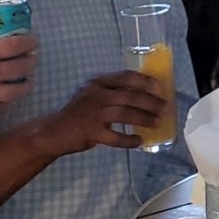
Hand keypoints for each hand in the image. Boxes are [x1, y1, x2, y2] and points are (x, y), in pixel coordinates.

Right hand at [0, 28, 38, 125]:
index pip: (17, 45)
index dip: (30, 42)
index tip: (33, 42)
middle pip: (23, 68)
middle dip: (31, 61)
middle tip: (32, 59)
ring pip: (18, 91)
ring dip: (26, 83)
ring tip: (27, 79)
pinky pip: (2, 106)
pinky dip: (8, 99)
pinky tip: (8, 94)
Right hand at [34, 70, 168, 158]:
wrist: (54, 131)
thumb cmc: (78, 112)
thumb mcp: (92, 94)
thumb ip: (111, 91)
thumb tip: (142, 93)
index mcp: (98, 84)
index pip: (125, 77)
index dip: (144, 81)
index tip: (159, 86)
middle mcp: (96, 96)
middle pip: (129, 96)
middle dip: (150, 102)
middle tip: (164, 107)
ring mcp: (94, 114)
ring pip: (125, 114)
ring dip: (144, 118)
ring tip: (157, 122)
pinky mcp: (92, 133)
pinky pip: (115, 137)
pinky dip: (129, 139)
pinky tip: (139, 141)